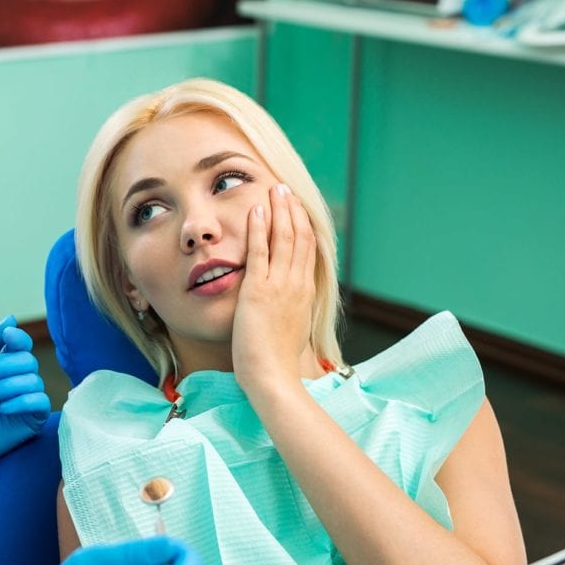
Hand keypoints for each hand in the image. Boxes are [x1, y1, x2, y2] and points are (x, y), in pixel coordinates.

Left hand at [0, 315, 50, 498]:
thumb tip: (11, 318)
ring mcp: (29, 398)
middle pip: (28, 361)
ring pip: (32, 381)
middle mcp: (21, 378)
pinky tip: (2, 409)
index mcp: (6, 363)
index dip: (18, 338)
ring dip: (4, 386)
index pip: (22, 344)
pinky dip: (21, 401)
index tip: (6, 336)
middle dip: (1, 367)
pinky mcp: (34, 418)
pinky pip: (40, 401)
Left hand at [231, 184, 316, 393]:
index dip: (303, 224)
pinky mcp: (259, 290)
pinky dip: (259, 228)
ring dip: (279, 210)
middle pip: (300, 237)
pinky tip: (256, 210)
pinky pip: (260, 251)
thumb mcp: (291, 329)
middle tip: (285, 188)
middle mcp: (297, 284)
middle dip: (292, 209)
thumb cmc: (277, 361)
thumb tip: (289, 304)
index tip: (296, 207)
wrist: (272, 376)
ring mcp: (280, 286)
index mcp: (305, 293)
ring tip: (275, 189)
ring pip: (284, 238)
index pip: (308, 250)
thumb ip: (291, 310)